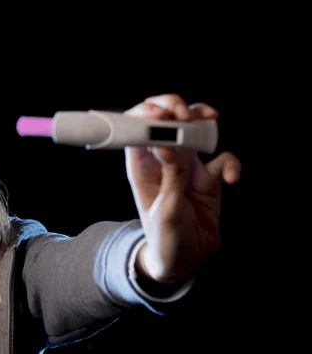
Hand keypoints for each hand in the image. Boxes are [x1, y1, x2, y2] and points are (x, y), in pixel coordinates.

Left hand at [124, 94, 240, 283]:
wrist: (187, 260)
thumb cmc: (166, 237)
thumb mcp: (166, 209)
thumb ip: (170, 176)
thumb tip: (165, 141)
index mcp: (142, 166)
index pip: (136, 129)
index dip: (145, 114)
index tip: (159, 114)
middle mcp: (162, 159)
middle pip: (164, 119)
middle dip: (173, 108)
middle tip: (183, 113)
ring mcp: (186, 164)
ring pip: (193, 128)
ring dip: (200, 120)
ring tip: (207, 120)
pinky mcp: (209, 175)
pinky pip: (223, 159)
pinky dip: (231, 164)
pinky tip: (233, 178)